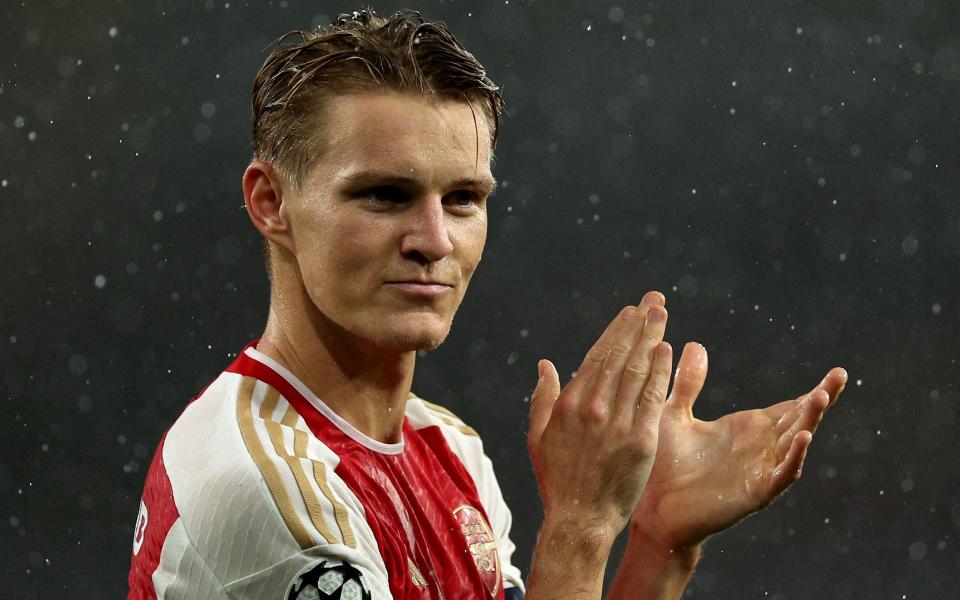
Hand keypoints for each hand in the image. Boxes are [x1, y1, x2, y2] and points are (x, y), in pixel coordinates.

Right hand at [527, 292, 672, 540]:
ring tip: (662, 315)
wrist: (579, 521)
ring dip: (651, 339)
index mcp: (568, 404)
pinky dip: (660, 372)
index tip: (629, 311)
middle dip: (638, 325)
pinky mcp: (640, 441)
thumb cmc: (557, 481)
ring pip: (637, 371)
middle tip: (653, 301)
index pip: (596, 356)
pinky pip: (653, 399)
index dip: (615, 331)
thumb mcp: (538, 438)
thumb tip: (545, 365)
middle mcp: (593, 407)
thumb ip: (542, 398)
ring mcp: (617, 423)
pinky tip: (668, 351)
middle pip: (620, 356)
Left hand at [630, 342, 847, 552]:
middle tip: (840, 375)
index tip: (837, 371)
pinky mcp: (755, 493)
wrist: (654, 509)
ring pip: (795, 443)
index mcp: (748, 428)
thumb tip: (694, 344)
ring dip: (810, 421)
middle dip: (821, 398)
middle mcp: (761, 447)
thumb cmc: (665, 464)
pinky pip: (782, 474)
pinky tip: (803, 438)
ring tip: (822, 397)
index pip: (790, 406)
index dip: (814, 390)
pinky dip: (794, 457)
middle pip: (800, 419)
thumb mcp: (675, 414)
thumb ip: (688, 383)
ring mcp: (761, 470)